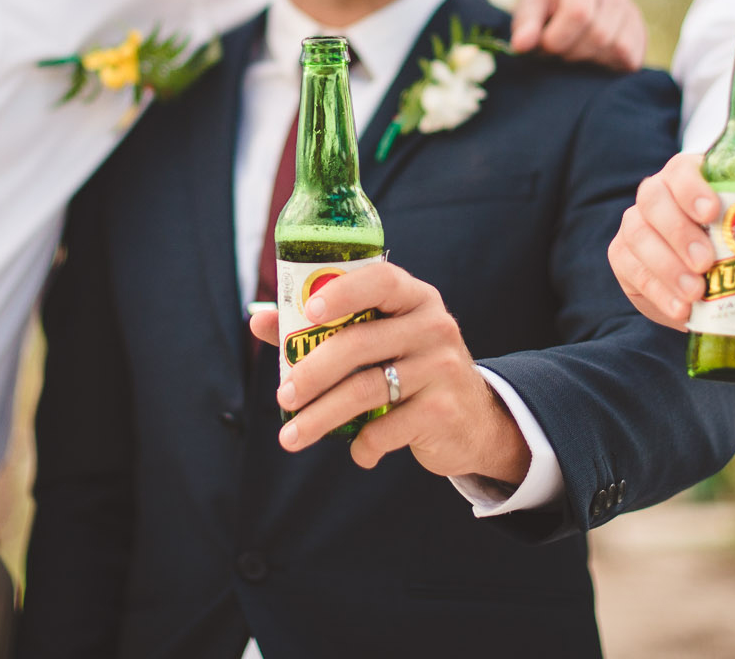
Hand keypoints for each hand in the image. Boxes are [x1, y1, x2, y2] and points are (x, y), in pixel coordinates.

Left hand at [248, 263, 528, 482]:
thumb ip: (323, 326)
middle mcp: (433, 326)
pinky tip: (357, 452)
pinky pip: (386, 430)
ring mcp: (442, 368)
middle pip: (359, 344)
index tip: (306, 312)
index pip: (379, 280)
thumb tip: (259, 317)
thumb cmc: (411, 368)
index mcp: (415, 298)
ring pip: (366, 390)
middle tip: (282, 397)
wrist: (476, 419)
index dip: (341, 292)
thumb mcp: (380, 338)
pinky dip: (363, 446)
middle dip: (312, 373)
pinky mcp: (443, 411)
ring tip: (292, 438)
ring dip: (321, 417)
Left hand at [510, 0, 645, 70]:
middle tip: (558, 53)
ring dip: (591, 61)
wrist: (568, 7)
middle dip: (572, 53)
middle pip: (599, 35)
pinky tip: (592, 59)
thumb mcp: (528, 11)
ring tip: (575, 53)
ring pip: (618, 49)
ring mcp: (631, 12)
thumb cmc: (545, 11)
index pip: (579, 13)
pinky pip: (631, 59)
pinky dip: (609, 66)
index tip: (544, 47)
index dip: (558, 39)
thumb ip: (524, 26)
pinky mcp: (641, 34)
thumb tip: (522, 45)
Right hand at [608, 153, 734, 330]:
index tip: (712, 211)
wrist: (722, 265)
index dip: (691, 187)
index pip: (682, 169)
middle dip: (678, 233)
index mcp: (693, 176)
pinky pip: (628, 267)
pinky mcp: (626, 257)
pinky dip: (654, 290)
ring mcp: (638, 224)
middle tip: (705, 264)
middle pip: (654, 200)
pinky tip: (680, 310)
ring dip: (664, 267)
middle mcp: (659, 194)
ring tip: (695, 295)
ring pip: (637, 235)